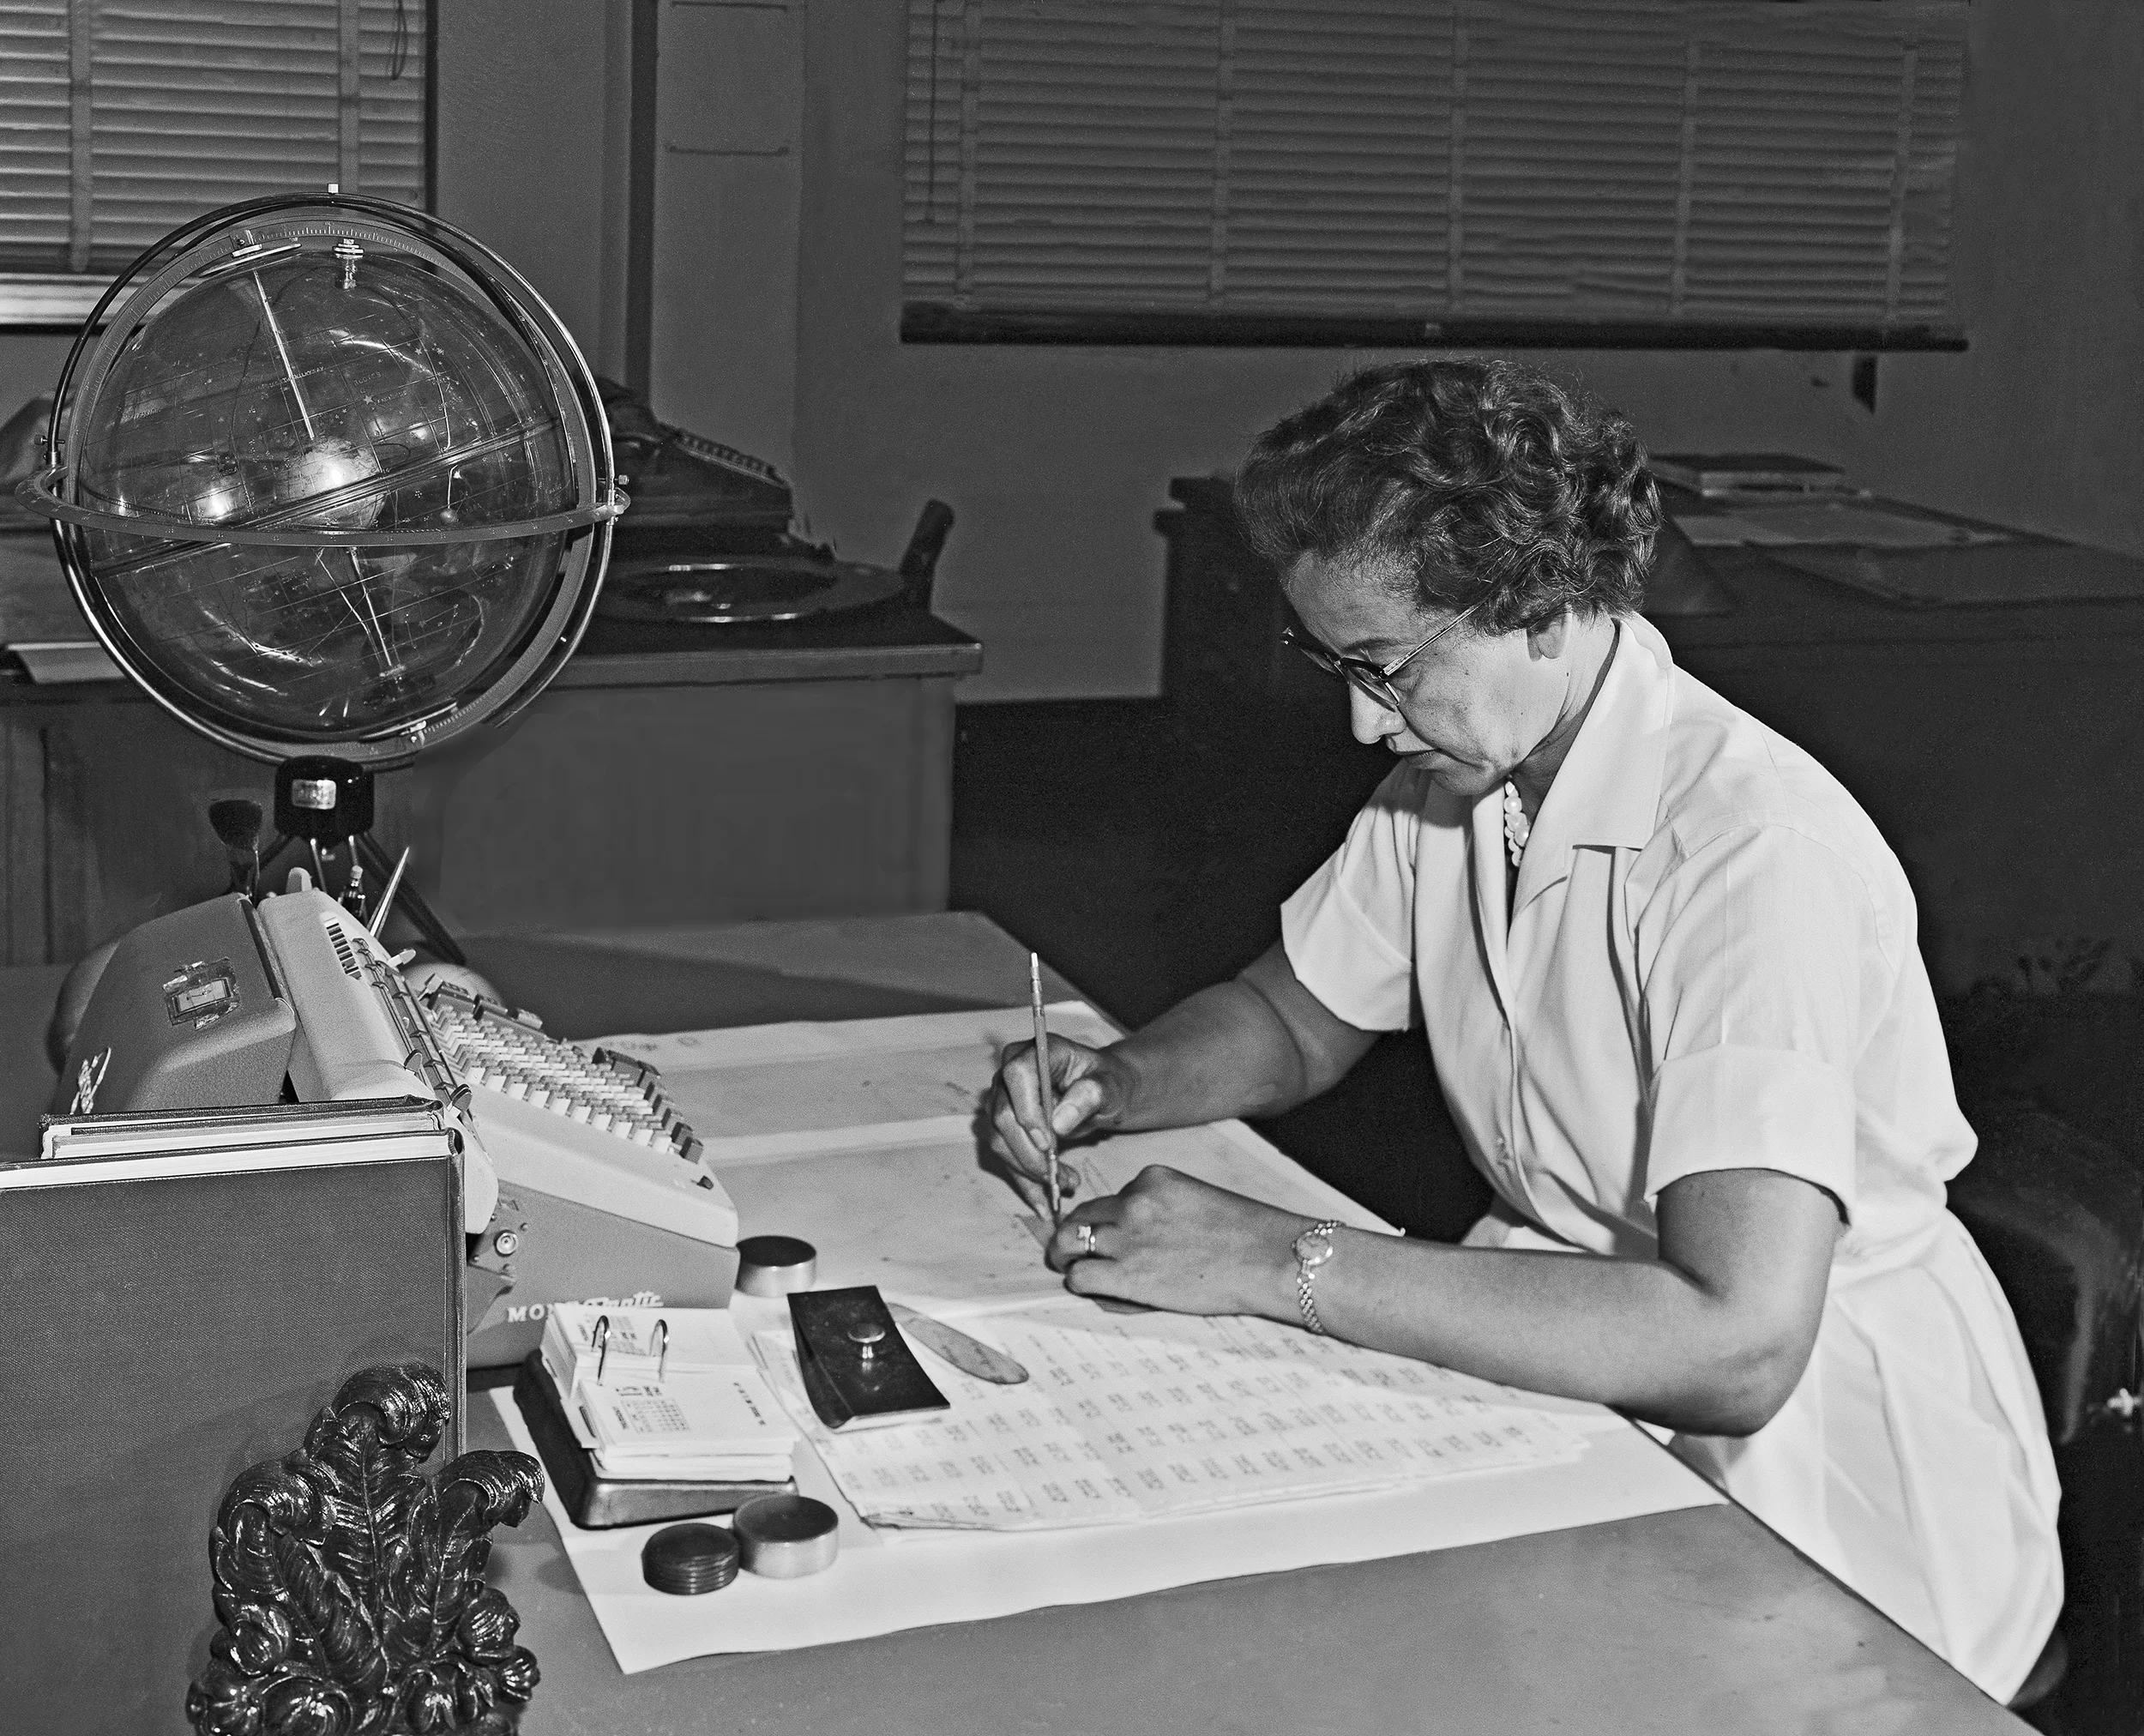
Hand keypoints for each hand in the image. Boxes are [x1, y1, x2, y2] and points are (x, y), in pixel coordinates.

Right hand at [986, 1032, 1127, 1200]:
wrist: (1102, 1092)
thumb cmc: (1107, 1082)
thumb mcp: (1111, 1085)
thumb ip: (1090, 1095)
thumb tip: (1059, 1121)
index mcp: (1036, 1052)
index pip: (1017, 1076)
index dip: (1028, 1111)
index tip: (1049, 1143)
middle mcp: (1010, 1074)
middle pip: (1003, 1116)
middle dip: (1030, 1154)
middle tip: (1060, 1177)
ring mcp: (1002, 1100)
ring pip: (1000, 1142)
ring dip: (1029, 1172)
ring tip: (1066, 1184)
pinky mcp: (1004, 1127)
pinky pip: (1006, 1157)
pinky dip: (1025, 1182)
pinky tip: (1044, 1201)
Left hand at [1044, 1166, 1303, 1318]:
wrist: (1269, 1259)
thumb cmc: (1245, 1235)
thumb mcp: (1196, 1200)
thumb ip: (1160, 1208)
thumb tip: (1134, 1230)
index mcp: (1151, 1179)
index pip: (1109, 1198)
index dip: (1106, 1220)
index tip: (1112, 1235)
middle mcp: (1132, 1203)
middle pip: (1080, 1216)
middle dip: (1074, 1234)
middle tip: (1074, 1251)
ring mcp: (1126, 1238)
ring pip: (1067, 1243)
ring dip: (1066, 1257)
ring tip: (1073, 1268)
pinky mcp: (1125, 1275)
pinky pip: (1079, 1276)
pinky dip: (1081, 1283)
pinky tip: (1096, 1288)